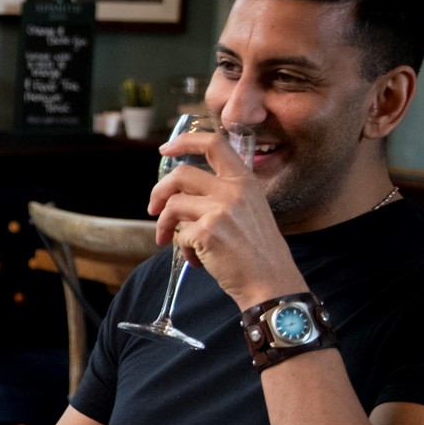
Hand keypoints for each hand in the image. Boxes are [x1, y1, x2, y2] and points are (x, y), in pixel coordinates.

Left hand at [149, 126, 305, 308]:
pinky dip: (183, 249)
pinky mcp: (208, 231)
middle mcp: (234, 190)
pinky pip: (180, 234)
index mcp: (245, 180)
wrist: (270, 282)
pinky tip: (197, 261)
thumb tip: (180, 192)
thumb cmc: (257, 251)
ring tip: (170, 240)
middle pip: (181, 175)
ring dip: (165, 225)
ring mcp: (221, 209)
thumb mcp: (249, 210)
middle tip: (153, 209)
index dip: (185, 142)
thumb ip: (222, 194)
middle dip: (158, 191)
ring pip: (173, 205)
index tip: (165, 150)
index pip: (214, 143)